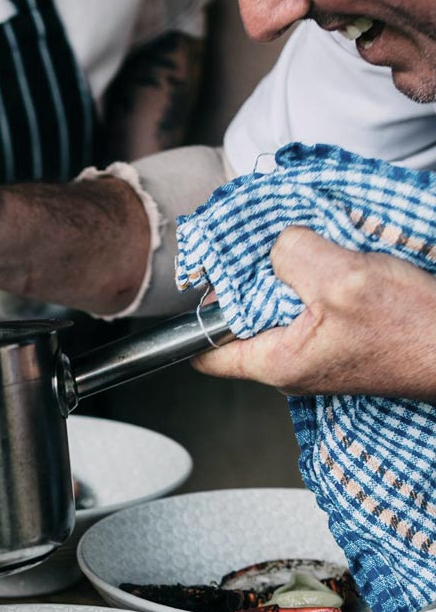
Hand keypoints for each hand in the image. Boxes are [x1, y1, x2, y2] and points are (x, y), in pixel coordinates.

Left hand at [192, 227, 435, 400]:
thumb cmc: (410, 326)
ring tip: (306, 252)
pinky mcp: (340, 341)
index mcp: (276, 362)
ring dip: (287, 279)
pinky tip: (333, 263)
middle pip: (241, 323)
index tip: (214, 279)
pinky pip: (310, 308)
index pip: (206, 353)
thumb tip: (277, 245)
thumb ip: (294, 256)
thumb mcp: (342, 278)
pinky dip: (314, 283)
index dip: (201, 314)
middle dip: (249, 284)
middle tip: (267, 249)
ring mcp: (315, 355)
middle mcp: (289, 366)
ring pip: (277, 311)